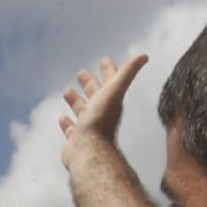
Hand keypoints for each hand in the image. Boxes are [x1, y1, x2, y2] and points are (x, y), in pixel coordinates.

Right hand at [60, 54, 150, 168]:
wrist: (89, 151)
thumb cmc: (100, 122)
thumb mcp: (114, 91)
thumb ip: (127, 73)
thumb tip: (144, 56)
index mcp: (109, 100)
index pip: (111, 81)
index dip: (109, 70)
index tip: (104, 60)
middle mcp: (99, 113)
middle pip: (94, 94)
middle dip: (89, 82)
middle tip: (82, 72)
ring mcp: (87, 126)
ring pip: (81, 110)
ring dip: (76, 100)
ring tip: (67, 91)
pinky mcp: (76, 139)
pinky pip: (71, 129)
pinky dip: (67, 122)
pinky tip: (62, 117)